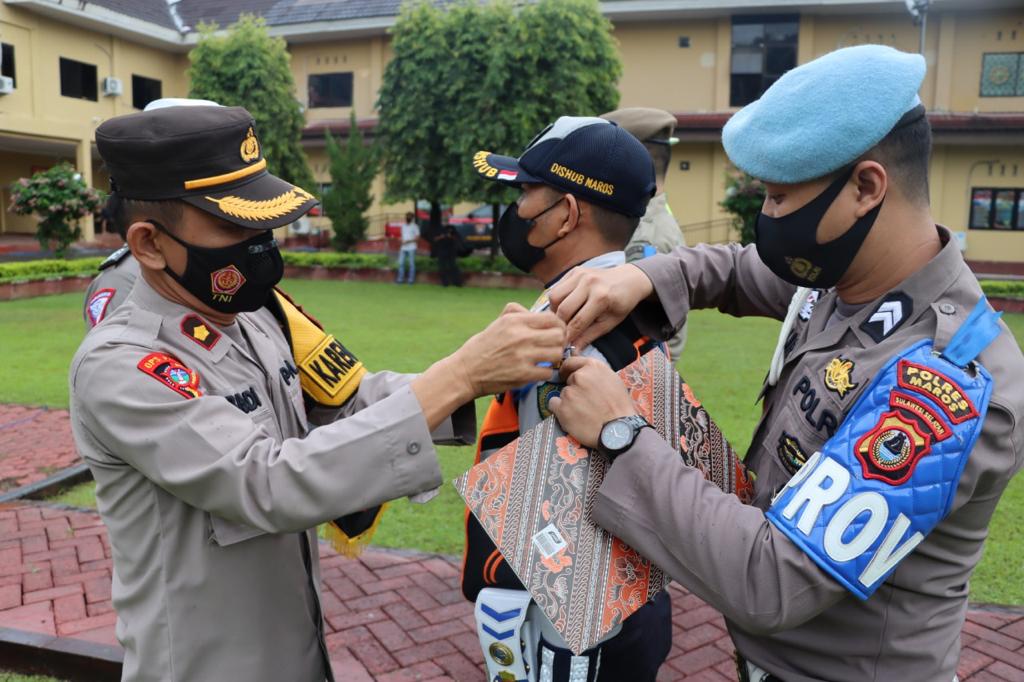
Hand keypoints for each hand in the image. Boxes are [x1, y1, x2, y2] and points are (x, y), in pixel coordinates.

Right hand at [451, 302, 566, 396]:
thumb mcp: (498, 322)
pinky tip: (537, 371)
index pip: (552, 318)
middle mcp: (520, 336)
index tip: (555, 332)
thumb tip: (538, 312)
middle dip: (560, 341)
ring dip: (554, 358)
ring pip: (557, 354)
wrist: (465, 372)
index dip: (558, 325)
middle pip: (559, 335)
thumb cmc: (482, 347)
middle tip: (554, 347)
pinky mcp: (522, 375)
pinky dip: (545, 372)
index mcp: (515, 321)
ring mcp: (522, 356)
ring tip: (547, 359)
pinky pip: (548, 371)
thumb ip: (518, 313)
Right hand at [547, 264, 653, 349]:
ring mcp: (580, 274)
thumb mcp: (609, 323)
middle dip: (560, 325)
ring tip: (563, 319)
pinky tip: (565, 306)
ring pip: (554, 297)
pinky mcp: (574, 270)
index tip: (562, 346)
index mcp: (601, 297)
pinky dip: (557, 300)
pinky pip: (557, 288)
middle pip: (563, 309)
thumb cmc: (620, 304)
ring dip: (555, 311)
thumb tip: (572, 352)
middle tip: (561, 333)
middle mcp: (589, 283)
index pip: (577, 322)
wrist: (628, 280)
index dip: (568, 336)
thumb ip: (589, 336)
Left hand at [548, 357, 636, 447]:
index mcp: (593, 367)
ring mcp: (569, 392)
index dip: (567, 369)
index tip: (565, 375)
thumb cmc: (619, 407)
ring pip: (563, 394)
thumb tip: (584, 372)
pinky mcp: (562, 408)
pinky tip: (571, 416)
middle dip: (574, 389)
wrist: (617, 430)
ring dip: (569, 401)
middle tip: (586, 402)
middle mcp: (579, 376)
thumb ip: (596, 374)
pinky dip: (559, 410)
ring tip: (583, 412)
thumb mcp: (613, 380)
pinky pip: (553, 404)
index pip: (571, 362)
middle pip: (569, 380)